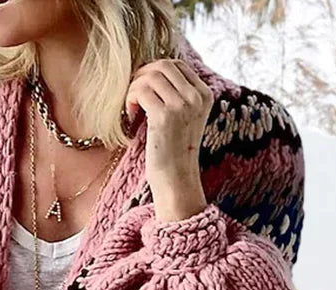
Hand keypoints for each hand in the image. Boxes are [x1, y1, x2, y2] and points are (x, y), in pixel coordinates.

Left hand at [125, 58, 212, 221]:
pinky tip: (131, 114)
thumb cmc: (174, 151)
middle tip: (134, 94)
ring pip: (150, 76)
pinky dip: (130, 99)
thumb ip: (178, 95)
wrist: (175, 179)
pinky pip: (141, 92)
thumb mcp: (184, 118)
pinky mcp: (164, 116)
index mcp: (204, 94)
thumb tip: (153, 71)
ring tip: (132, 106)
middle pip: (162, 66)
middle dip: (142, 76)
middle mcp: (196, 97)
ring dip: (134, 88)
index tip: (144, 87)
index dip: (155, 70)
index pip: (177, 65)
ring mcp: (181, 105)